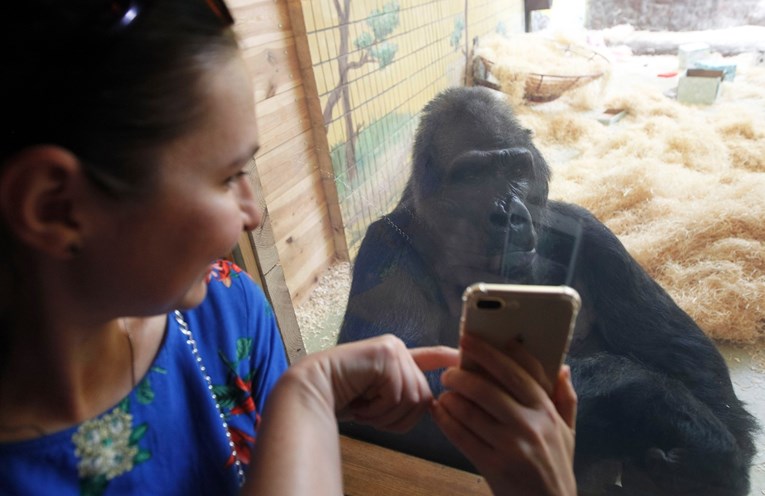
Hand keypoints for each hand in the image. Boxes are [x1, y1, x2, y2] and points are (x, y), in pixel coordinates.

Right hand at [292, 334, 458, 432]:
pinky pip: (396, 395)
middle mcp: (398, 349)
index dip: (450, 359)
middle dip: (398, 417)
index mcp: (398, 358)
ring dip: (386, 415)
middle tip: (370, 412)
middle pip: (424, 396)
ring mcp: (392, 348)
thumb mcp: (380, 400)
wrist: (311, 391)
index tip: (464, 359)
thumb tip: (434, 402)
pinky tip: (360, 401)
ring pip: (413, 398)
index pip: (432, 356)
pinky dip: (377, 409)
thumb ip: (403, 396)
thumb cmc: (342, 398)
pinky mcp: (385, 353)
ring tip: (363, 407)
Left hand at [431, 333, 576, 495]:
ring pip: (471, 411)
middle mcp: (530, 424)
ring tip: (444, 391)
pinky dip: (446, 420)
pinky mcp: (494, 465)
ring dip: (452, 397)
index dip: (495, 351)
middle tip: (449, 370)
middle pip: (489, 388)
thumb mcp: (568, 432)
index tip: (472, 339)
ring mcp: (511, 445)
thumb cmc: (556, 466)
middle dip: (463, 374)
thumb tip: (563, 366)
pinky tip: (439, 411)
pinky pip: (462, 436)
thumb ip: (565, 397)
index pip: (521, 370)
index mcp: (547, 410)